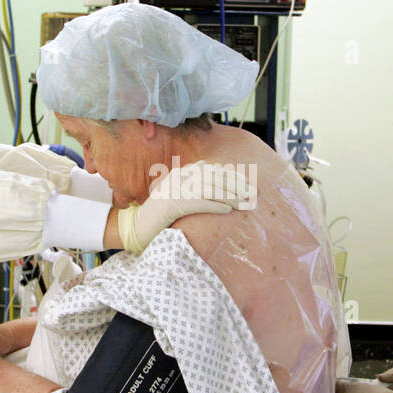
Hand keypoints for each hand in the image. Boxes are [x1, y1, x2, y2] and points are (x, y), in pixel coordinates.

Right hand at [117, 160, 251, 252]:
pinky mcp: (174, 204)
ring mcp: (176, 190)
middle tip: (253, 192)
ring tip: (245, 203)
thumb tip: (219, 189)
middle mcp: (180, 177)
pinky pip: (199, 203)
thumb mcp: (178, 194)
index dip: (231, 175)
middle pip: (214, 177)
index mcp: (182, 173)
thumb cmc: (161, 213)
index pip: (212, 169)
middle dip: (236, 184)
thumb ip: (195, 187)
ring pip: (210, 189)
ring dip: (230, 196)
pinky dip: (215, 205)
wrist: (139, 223)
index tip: (247, 181)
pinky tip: (228, 210)